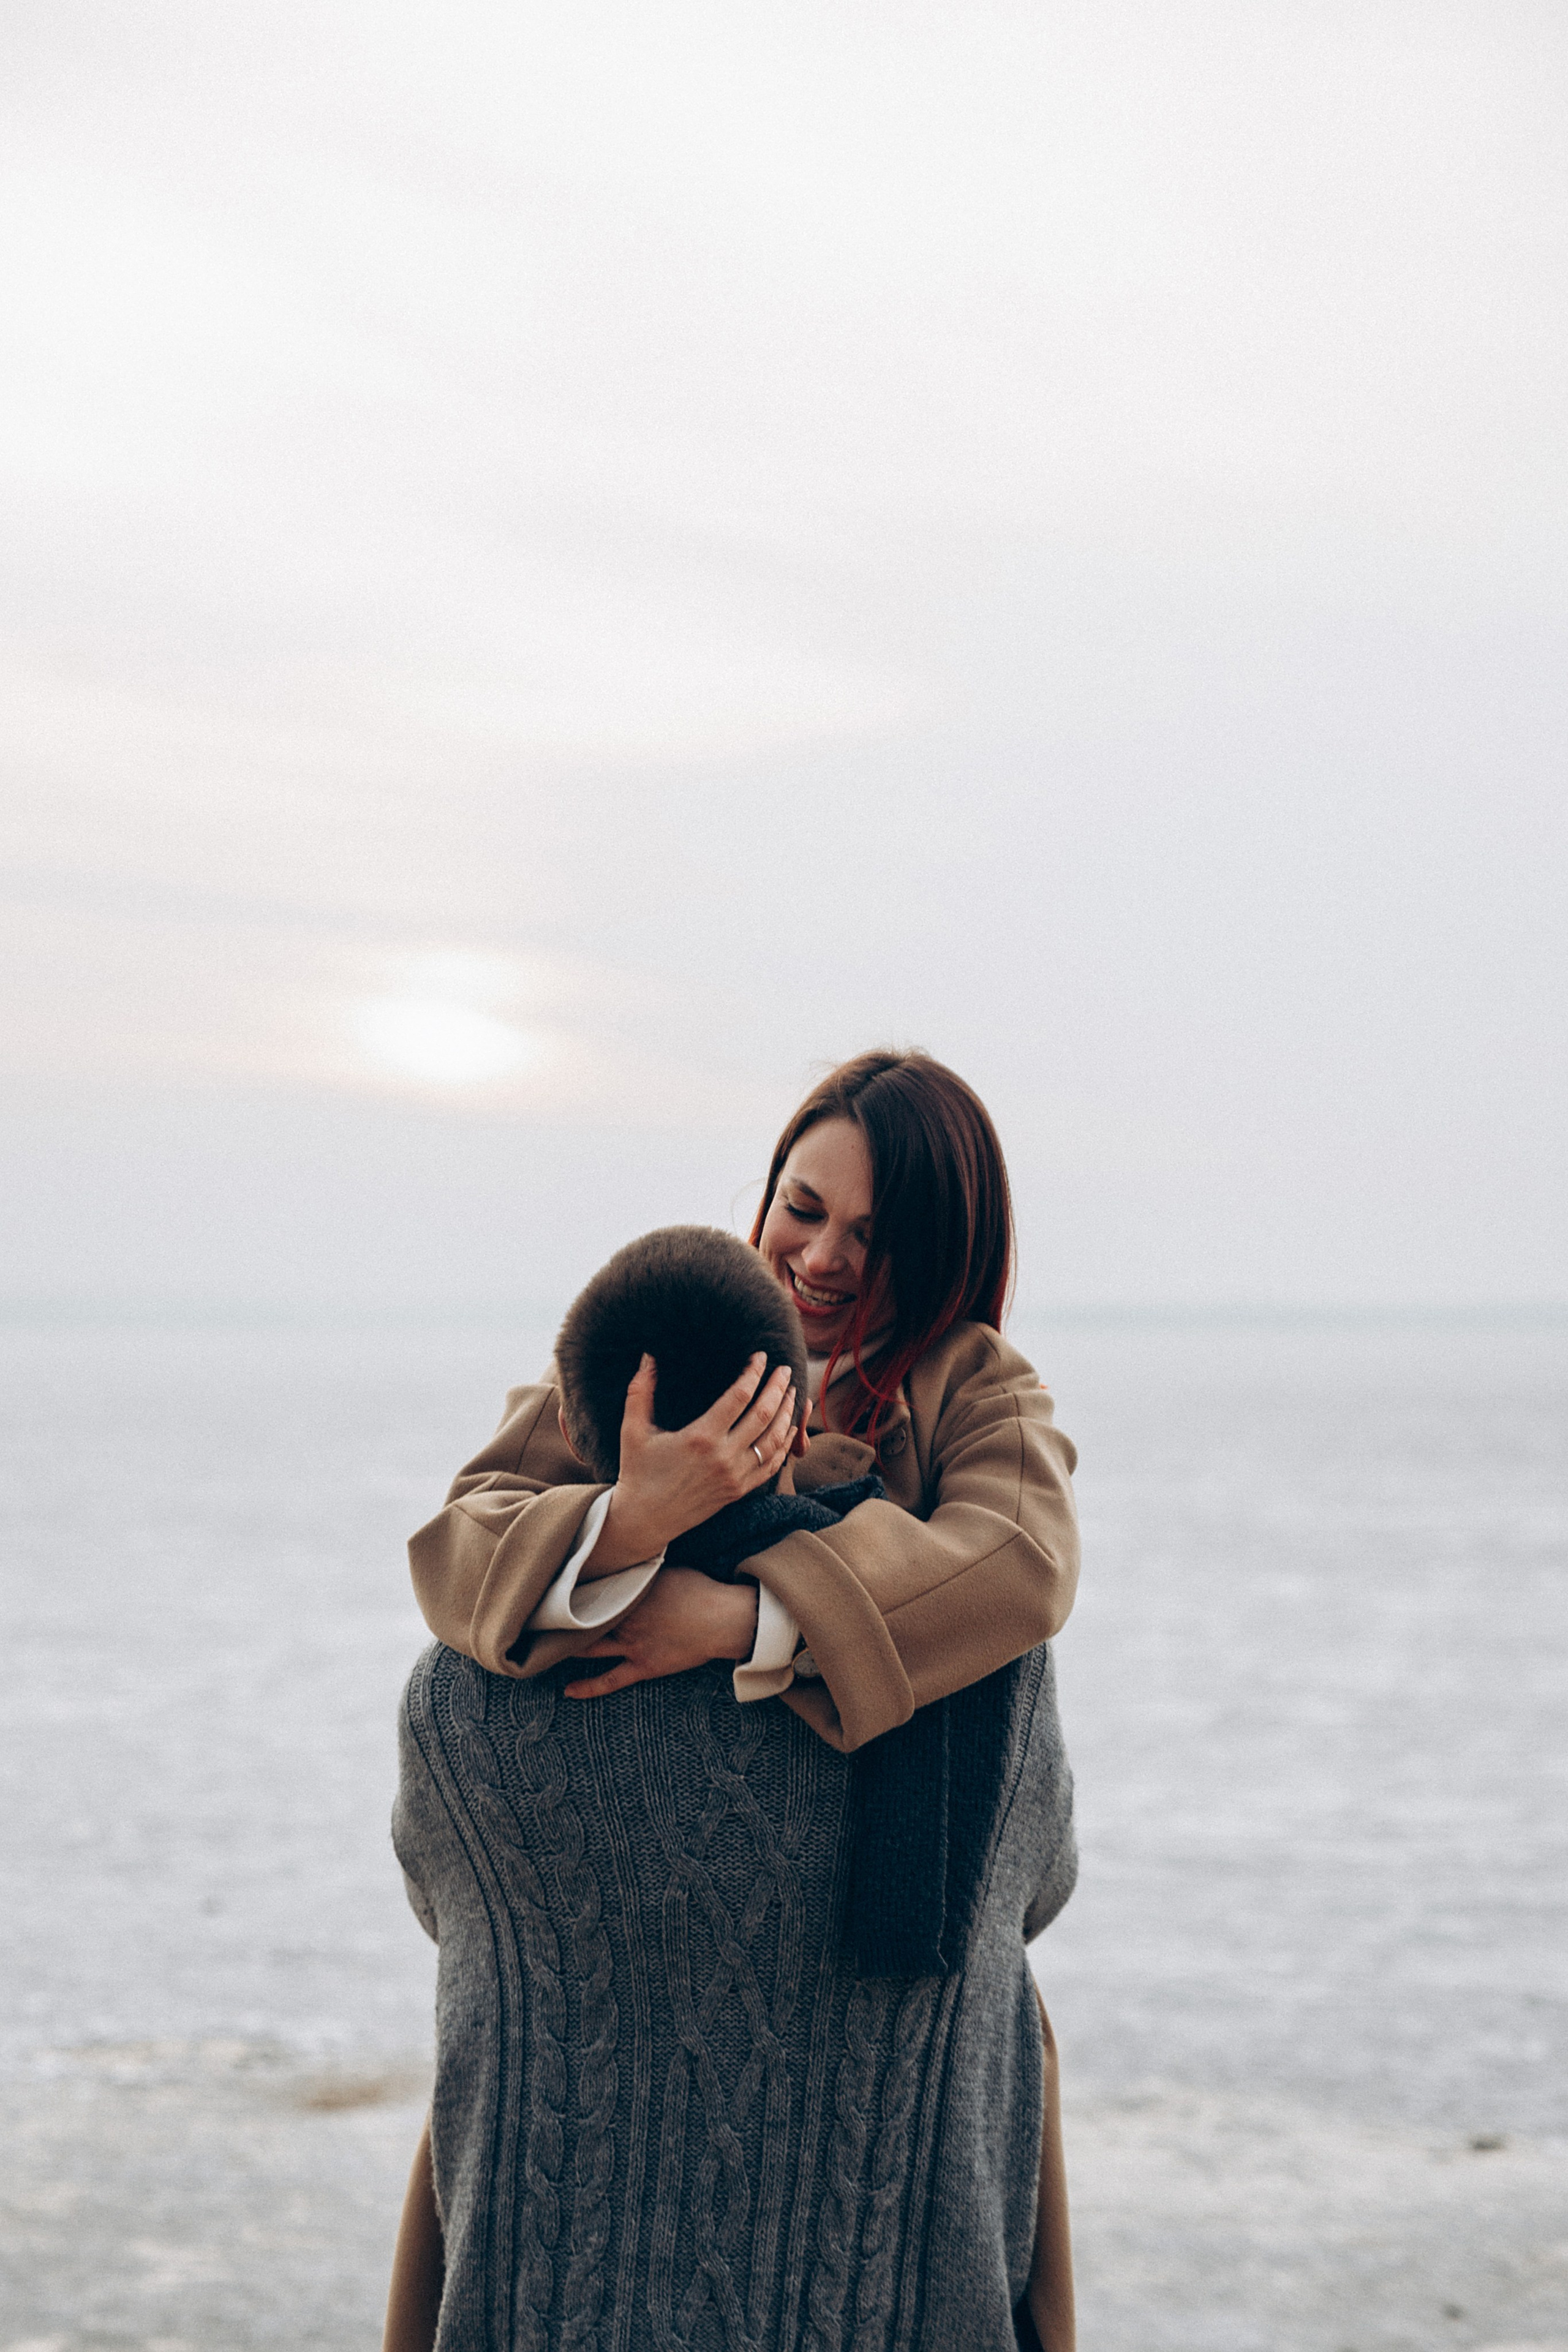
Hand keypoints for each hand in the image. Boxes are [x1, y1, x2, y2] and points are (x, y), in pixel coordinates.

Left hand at [562, 1569, 759, 1697]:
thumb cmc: (699, 1589)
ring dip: (568, 1648)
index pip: (590, 1589)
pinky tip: (568, 1691)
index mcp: (630, 1592)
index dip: (568, 1590)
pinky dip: (588, 1687)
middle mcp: (625, 1618)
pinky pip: (610, 1680)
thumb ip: (641, 1567)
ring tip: (545, 1649)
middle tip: (537, 1619)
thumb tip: (622, 1556)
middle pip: (583, 1619)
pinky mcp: (643, 1666)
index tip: (548, 1587)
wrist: (722, 1619)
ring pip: (589, 1648)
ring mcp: (631, 1644)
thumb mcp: (667, 1568)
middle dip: (560, 1619)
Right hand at [585, 1352, 798, 1573]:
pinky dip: (785, 1445)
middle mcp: (723, 1456)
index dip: (754, 1373)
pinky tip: (790, 1429)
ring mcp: (735, 1476)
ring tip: (793, 1393)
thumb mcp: (633, 1430)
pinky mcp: (739, 1491)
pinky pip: (772, 1465)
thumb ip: (640, 1391)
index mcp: (700, 1437)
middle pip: (764, 1414)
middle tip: (785, 1369)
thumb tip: (648, 1356)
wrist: (645, 1519)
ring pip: (774, 1440)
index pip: (739, 1396)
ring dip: (787, 1414)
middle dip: (778, 1388)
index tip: (761, 1357)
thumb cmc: (637, 1472)